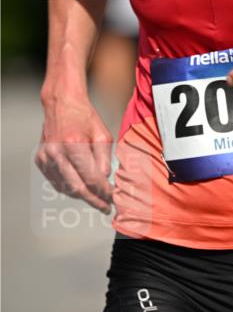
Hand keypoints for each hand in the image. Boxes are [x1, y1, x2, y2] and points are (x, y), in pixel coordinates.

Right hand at [35, 95, 113, 212]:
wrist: (61, 104)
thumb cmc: (85, 118)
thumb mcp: (103, 136)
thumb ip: (104, 160)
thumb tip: (104, 180)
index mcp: (74, 145)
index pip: (92, 178)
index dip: (104, 192)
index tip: (113, 198)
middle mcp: (57, 153)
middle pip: (77, 188)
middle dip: (94, 200)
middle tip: (105, 207)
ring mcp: (46, 158)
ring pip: (66, 188)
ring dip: (82, 195)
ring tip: (95, 197)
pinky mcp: (40, 160)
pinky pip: (56, 182)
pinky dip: (69, 188)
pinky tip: (81, 186)